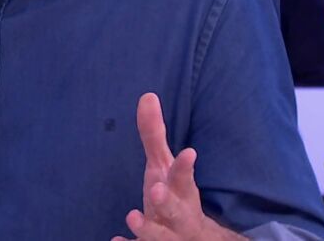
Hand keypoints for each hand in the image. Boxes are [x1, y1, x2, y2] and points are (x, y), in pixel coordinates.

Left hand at [112, 93, 242, 240]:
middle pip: (177, 210)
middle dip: (168, 201)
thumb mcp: (163, 167)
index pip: (184, 178)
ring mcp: (168, 236)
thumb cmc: (174, 197)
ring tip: (132, 216)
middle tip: (156, 190)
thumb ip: (154, 136)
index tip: (188, 152)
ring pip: (161, 236)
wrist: (190, 239)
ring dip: (148, 227)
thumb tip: (146, 96)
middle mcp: (178, 216)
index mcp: (182, 192)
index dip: (185, 167)